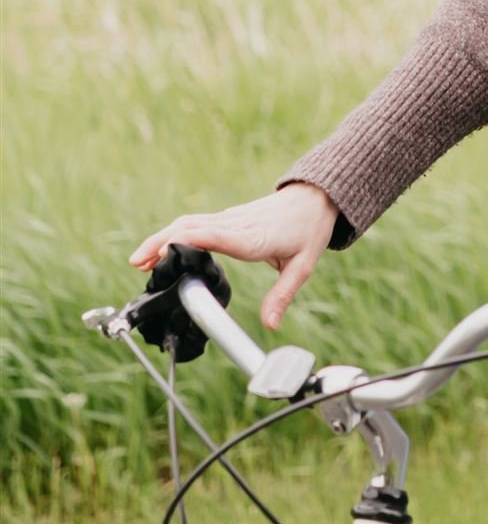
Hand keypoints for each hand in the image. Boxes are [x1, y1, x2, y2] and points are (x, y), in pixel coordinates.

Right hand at [129, 182, 339, 330]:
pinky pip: (195, 223)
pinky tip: (161, 249)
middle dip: (161, 242)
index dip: (188, 240)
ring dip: (162, 238)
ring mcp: (229, 218)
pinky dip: (173, 234)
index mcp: (253, 237)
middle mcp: (236, 224)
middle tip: (137, 264)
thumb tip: (270, 325)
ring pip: (188, 223)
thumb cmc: (309, 230)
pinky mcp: (227, 218)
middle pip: (190, 226)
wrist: (315, 198)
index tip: (163, 252)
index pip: (215, 235)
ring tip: (139, 261)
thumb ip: (282, 296)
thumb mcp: (303, 266)